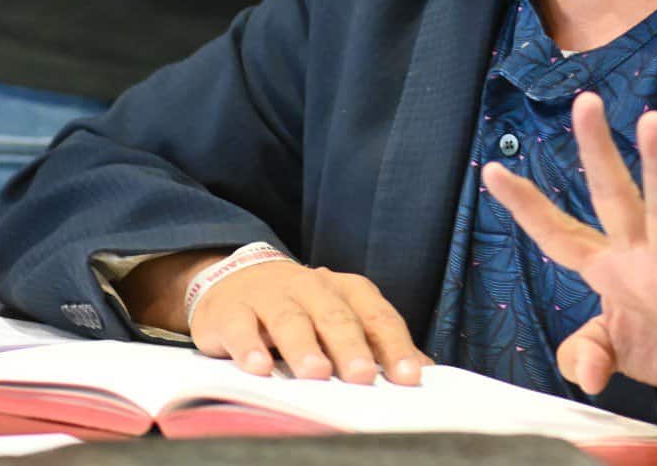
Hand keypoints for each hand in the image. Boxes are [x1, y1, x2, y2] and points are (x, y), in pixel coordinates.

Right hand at [189, 260, 425, 386]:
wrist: (238, 279)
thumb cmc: (303, 308)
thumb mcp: (343, 317)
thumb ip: (379, 343)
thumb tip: (425, 370)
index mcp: (347, 290)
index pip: (377, 317)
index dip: (394, 347)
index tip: (408, 377)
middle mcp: (311, 287)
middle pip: (335, 316)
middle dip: (350, 346)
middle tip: (362, 375)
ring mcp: (270, 296)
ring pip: (290, 319)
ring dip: (303, 346)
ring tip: (316, 373)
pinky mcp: (231, 311)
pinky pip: (241, 328)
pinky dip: (249, 347)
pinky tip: (258, 368)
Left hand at [482, 92, 656, 398]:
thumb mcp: (611, 351)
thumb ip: (587, 353)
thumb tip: (586, 372)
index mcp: (608, 268)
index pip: (560, 234)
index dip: (527, 207)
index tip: (491, 172)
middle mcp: (641, 257)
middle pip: (614, 198)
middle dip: (598, 153)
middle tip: (585, 103)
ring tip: (652, 122)